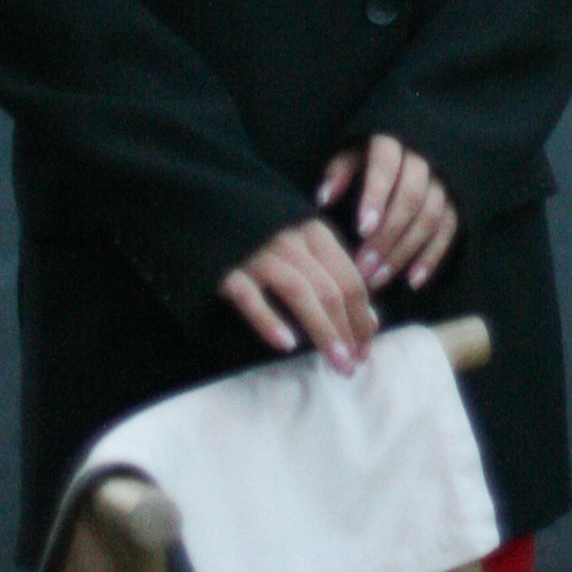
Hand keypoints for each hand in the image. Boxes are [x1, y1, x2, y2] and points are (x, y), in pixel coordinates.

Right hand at [220, 218, 378, 372]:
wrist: (201, 206)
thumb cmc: (260, 230)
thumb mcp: (301, 240)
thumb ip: (333, 273)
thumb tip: (370, 321)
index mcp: (312, 231)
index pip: (348, 277)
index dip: (362, 315)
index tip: (366, 347)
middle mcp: (289, 239)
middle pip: (328, 287)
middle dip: (348, 329)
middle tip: (354, 365)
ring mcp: (256, 252)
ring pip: (298, 291)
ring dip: (323, 330)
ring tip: (337, 362)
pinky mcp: (224, 268)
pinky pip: (249, 296)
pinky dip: (269, 319)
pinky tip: (286, 344)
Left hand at [318, 134, 457, 293]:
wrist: (411, 148)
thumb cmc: (370, 155)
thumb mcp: (352, 153)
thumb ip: (339, 171)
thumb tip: (323, 198)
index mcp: (393, 142)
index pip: (386, 166)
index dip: (376, 197)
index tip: (362, 229)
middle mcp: (423, 159)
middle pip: (410, 197)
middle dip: (387, 236)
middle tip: (363, 267)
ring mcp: (443, 181)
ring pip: (430, 217)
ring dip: (404, 252)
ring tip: (377, 279)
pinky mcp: (455, 202)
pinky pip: (448, 230)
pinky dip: (432, 258)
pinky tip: (412, 281)